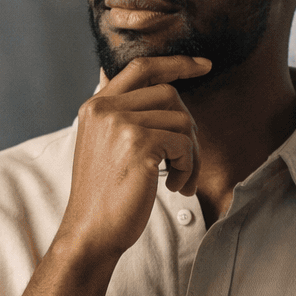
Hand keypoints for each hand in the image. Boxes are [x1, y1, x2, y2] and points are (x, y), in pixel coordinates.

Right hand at [53, 56, 208, 265]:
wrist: (91, 232)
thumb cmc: (104, 196)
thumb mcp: (105, 146)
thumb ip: (126, 117)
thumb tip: (168, 94)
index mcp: (95, 106)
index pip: (141, 67)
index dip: (176, 63)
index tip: (204, 66)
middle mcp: (104, 108)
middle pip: (169, 95)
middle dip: (188, 127)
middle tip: (187, 160)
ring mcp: (120, 123)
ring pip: (182, 121)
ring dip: (191, 155)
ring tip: (181, 180)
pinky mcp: (139, 144)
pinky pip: (184, 143)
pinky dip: (188, 167)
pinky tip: (174, 187)